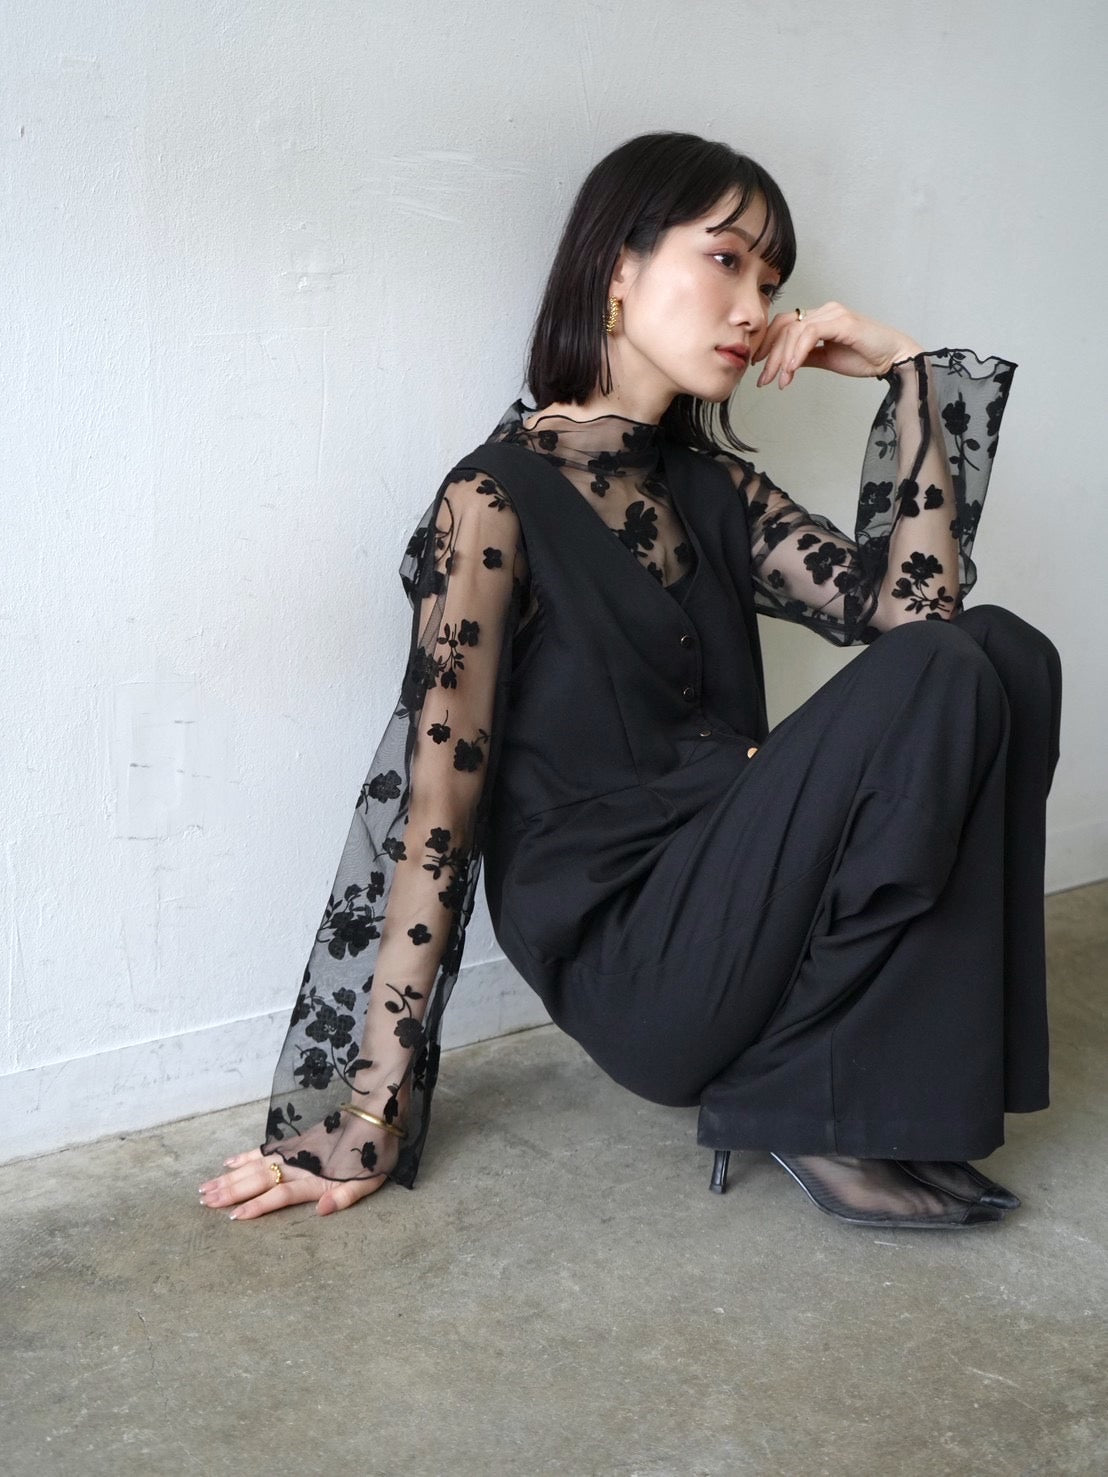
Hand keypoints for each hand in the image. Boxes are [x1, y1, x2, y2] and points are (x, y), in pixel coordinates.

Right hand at [199, 1112, 402, 1219]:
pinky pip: (264, 1149)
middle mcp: (299, 1164)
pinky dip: (244, 1155)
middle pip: (258, 1179)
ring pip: (255, 1165)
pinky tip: (228, 1162)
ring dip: (229, 1177)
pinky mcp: (295, 1141)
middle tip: (204, 1202)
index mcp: (315, 1178)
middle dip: (230, 1191)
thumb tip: (321, 1212)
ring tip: (206, 1188)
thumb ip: (345, 1198)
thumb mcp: (369, 1181)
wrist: (375, 1114)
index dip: (256, 1206)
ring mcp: (294, 1150)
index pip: (278, 1195)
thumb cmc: (374, 1153)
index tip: (233, 1216)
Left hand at [752, 301, 924, 388]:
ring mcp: (833, 313)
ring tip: (780, 381)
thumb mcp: (827, 359)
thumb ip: (807, 357)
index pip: (785, 325)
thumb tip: (785, 364)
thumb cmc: (866, 357)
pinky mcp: (841, 321)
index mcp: (821, 318)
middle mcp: (825, 311)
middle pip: (785, 326)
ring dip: (783, 359)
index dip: (768, 344)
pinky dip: (797, 352)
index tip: (759, 366)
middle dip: (770, 355)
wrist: (894, 358)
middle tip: (763, 380)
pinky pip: (810, 333)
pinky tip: (792, 371)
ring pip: (794, 330)